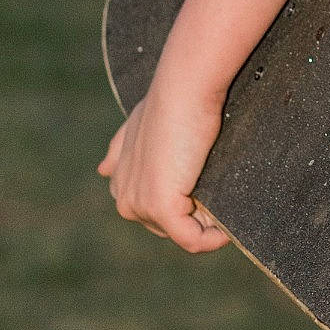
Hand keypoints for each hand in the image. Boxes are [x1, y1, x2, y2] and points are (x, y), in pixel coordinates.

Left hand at [97, 82, 231, 253]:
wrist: (182, 90)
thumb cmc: (168, 102)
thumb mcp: (136, 126)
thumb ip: (120, 150)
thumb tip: (102, 171)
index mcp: (121, 182)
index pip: (152, 210)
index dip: (181, 204)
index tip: (205, 187)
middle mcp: (125, 198)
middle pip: (169, 226)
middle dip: (196, 215)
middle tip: (217, 185)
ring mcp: (140, 205)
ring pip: (183, 232)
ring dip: (208, 222)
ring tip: (221, 190)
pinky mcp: (161, 207)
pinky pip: (192, 240)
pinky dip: (213, 238)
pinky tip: (227, 228)